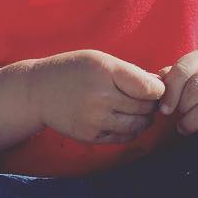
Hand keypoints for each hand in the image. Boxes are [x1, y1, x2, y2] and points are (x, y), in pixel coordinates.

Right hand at [32, 50, 164, 143]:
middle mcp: (101, 97)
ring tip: (137, 111)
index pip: (150, 89)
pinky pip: (122, 137)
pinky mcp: (90, 136)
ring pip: (137, 125)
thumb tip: (160, 85)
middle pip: (145, 108)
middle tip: (147, 100)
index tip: (153, 88)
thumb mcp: (99, 60)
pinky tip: (124, 120)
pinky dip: (130, 131)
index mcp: (106, 72)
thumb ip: (130, 72)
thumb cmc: (72, 70)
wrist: (37, 92)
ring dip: (144, 119)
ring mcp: (95, 119)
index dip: (158, 89)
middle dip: (151, 104)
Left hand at [157, 47, 197, 134]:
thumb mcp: (186, 84)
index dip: (170, 90)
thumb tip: (154, 80)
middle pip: (197, 85)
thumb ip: (170, 80)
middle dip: (182, 106)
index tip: (163, 110)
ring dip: (192, 119)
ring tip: (185, 127)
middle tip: (176, 119)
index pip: (184, 67)